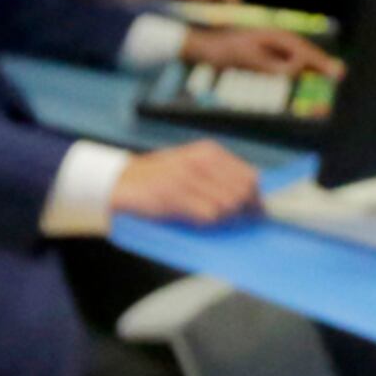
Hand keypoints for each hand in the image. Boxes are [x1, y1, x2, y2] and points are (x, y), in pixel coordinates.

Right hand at [108, 140, 261, 226]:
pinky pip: (209, 214)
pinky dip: (208, 223)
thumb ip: (218, 176)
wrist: (120, 183)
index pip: (250, 176)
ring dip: (225, 218)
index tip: (256, 213)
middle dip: (244, 211)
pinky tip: (197, 221)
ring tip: (211, 220)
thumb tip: (250, 196)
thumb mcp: (191, 167)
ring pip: (229, 204)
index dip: (255, 198)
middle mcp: (201, 161)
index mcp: (208, 152)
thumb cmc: (158, 179)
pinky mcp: (175, 195)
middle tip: (237, 222)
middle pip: (243, 191)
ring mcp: (187, 177)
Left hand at [181, 25, 342, 80]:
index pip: (304, 51)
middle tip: (341, 73)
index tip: (338, 72)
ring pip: (298, 52)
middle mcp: (276, 36)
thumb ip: (278, 66)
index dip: (321, 63)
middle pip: (305, 50)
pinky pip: (289, 56)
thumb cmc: (228, 54)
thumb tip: (299, 68)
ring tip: (330, 72)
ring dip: (314, 63)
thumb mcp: (254, 62)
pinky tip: (307, 70)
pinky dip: (301, 63)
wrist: (207, 47)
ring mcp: (272, 41)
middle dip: (322, 62)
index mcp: (275, 36)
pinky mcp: (267, 49)